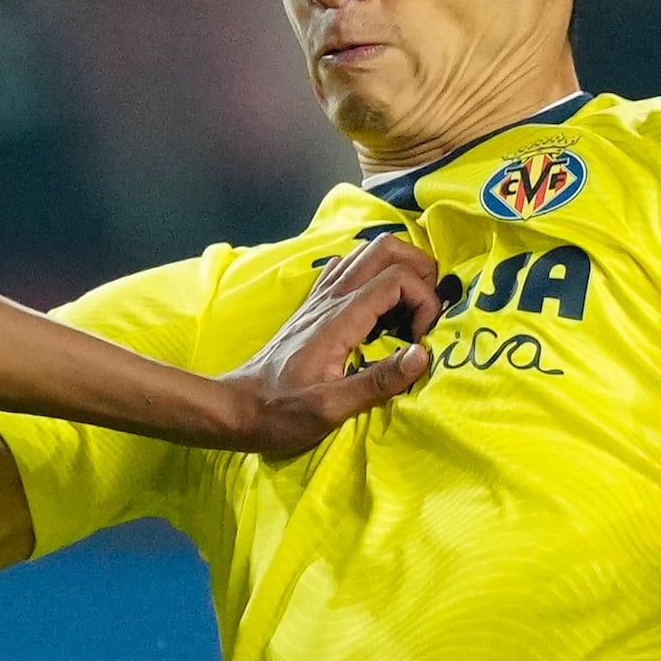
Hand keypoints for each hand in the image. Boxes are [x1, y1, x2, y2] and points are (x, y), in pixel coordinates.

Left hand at [218, 232, 441, 455]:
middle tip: (426, 311)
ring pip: (365, 253)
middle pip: (384, 248)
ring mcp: (318, 298)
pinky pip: (346, 269)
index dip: (424, 301)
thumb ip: (377, 382)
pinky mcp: (312, 306)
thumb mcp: (329, 409)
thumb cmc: (278, 413)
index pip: (397, 278)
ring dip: (398, 268)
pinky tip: (376, 307)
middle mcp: (329, 299)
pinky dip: (371, 275)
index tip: (421, 339)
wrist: (235, 408)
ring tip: (407, 310)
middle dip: (420, 269)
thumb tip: (422, 354)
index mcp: (339, 320)